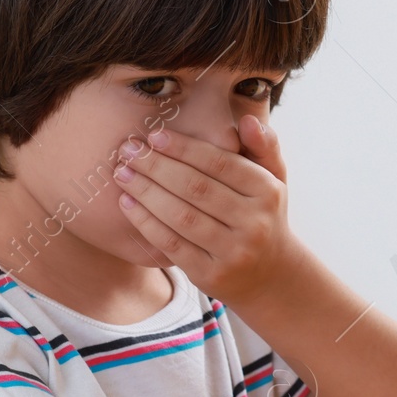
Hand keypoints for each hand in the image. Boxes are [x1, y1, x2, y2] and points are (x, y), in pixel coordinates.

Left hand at [113, 115, 299, 302]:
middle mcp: (254, 222)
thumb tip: (247, 121)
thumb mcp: (274, 180)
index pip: (220, 163)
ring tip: (122, 173)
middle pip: (196, 188)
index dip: (185, 148)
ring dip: (145, 192)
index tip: (154, 135)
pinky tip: (127, 203)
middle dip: (156, 166)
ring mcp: (233, 252)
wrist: (272, 275)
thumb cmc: (263, 216)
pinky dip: (145, 222)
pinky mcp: (211, 275)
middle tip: (128, 150)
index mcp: (268, 192)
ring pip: (180, 216)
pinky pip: (171, 244)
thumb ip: (263, 146)